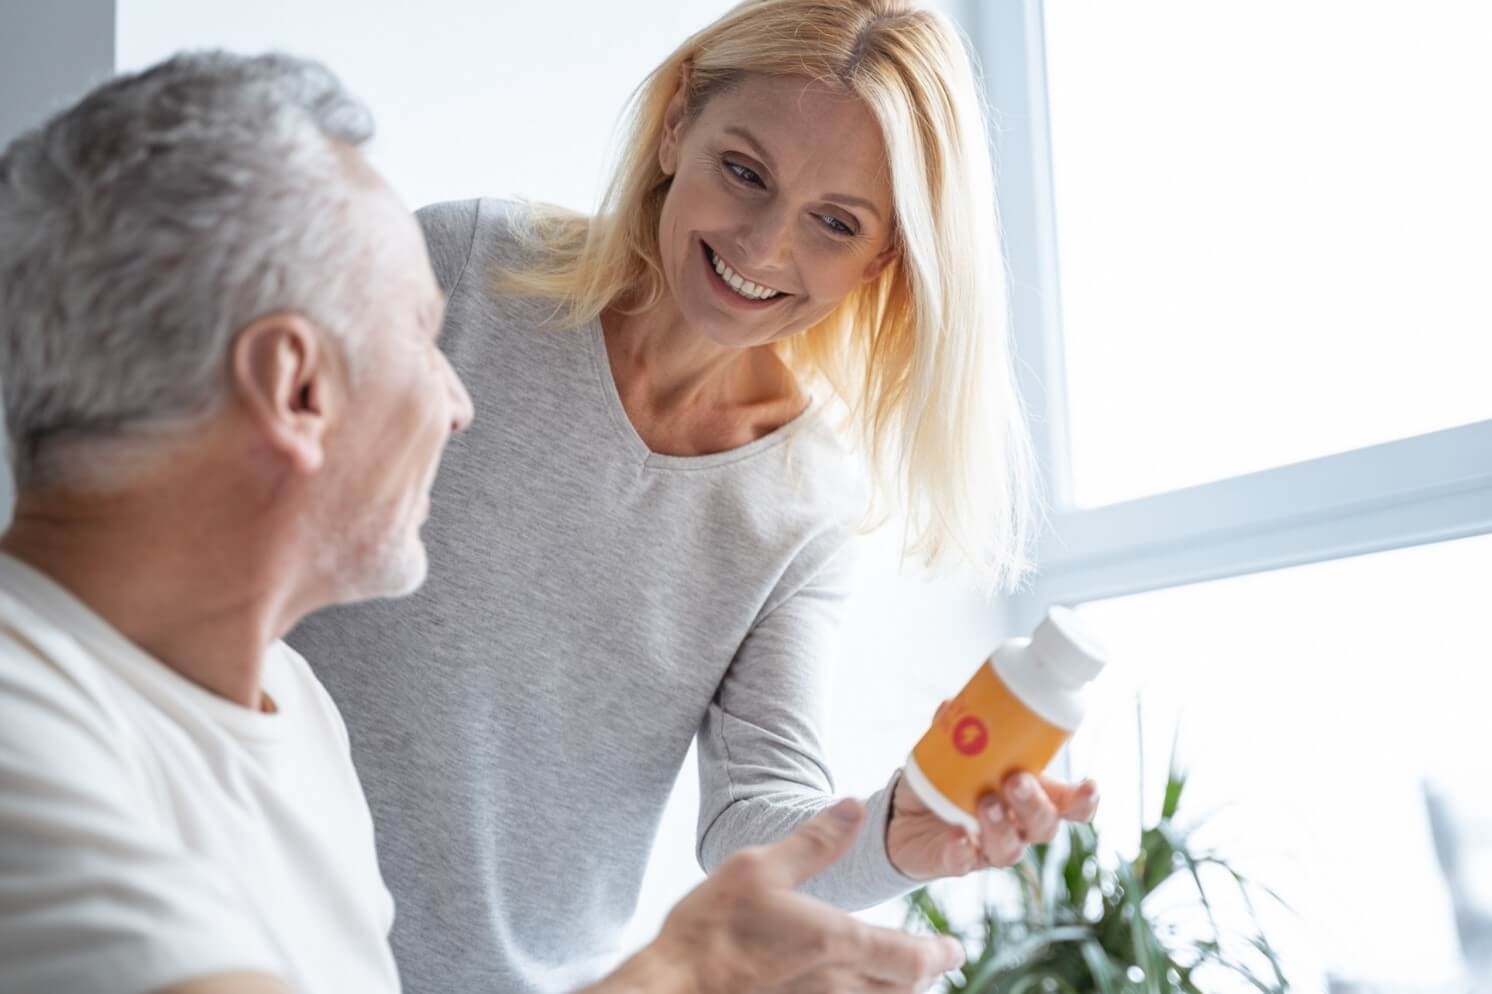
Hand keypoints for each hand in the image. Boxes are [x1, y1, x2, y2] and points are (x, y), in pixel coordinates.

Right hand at [606, 799, 964, 993]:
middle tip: (929, 961)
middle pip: (902, 991)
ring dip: (892, 991)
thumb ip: (815, 842)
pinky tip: (839, 988)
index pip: (911, 957)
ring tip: (896, 977)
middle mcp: (837, 988)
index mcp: (836, 942)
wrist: (671, 987)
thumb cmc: (712, 925)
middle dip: (918, 975)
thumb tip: (854, 807)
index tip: (953, 949)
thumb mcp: (760, 867)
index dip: (939, 954)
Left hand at [886, 704, 1099, 879]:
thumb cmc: (943, 780)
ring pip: (1010, 849)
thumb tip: (950, 705)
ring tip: (986, 803)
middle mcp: (1016, 827)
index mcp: (1027, 796)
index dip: (1083, 800)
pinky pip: (964, 862)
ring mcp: (987, 848)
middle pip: (1043, 826)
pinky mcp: (956, 862)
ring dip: (1002, 826)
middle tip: (1017, 781)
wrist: (902, 816)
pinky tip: (958, 837)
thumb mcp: (950, 751)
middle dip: (1035, 805)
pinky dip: (962, 850)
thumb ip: (955, 728)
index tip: (1089, 785)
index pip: (1067, 804)